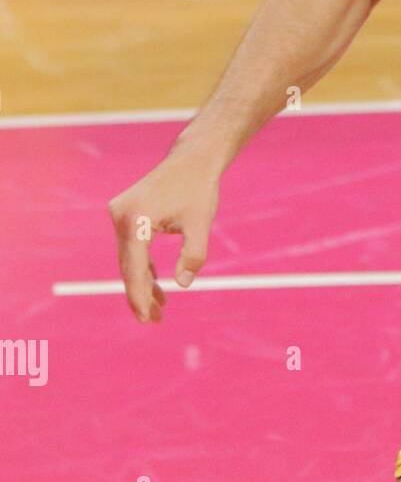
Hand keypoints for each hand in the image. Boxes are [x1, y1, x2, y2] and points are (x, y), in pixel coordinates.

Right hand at [107, 148, 219, 322]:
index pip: (135, 268)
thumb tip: (183, 284)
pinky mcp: (126, 213)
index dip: (139, 296)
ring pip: (129, 258)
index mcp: (135, 220)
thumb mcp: (201, 223)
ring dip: (143, 283)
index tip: (146, 319)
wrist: (191, 160)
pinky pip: (132, 247)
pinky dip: (144, 266)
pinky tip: (156, 285)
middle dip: (140, 295)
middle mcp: (120, 216)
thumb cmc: (198, 190)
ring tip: (159, 308)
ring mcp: (120, 213)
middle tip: (154, 321)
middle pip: (128, 266)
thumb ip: (194, 255)